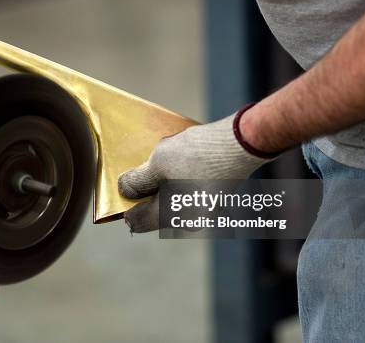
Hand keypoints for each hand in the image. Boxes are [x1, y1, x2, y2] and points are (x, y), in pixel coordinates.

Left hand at [117, 108, 275, 232]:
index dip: (124, 207)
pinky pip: (188, 191)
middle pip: (156, 211)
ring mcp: (205, 209)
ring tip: (161, 160)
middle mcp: (189, 220)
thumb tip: (124, 190)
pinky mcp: (216, 195)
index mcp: (172, 218)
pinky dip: (179, 179)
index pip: (138, 222)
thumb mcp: (158, 163)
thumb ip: (137, 181)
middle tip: (140, 171)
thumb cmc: (198, 155)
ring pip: (173, 199)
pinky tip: (181, 158)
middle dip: (145, 193)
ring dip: (162, 183)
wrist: (242, 142)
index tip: (121, 191)